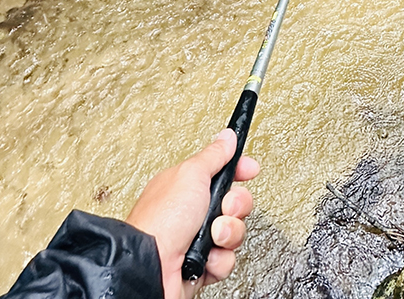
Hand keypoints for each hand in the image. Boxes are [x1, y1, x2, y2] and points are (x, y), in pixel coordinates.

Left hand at [126, 129, 260, 298]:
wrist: (153, 266)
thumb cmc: (162, 220)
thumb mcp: (191, 175)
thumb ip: (214, 155)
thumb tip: (227, 136)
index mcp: (186, 186)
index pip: (221, 172)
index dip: (238, 170)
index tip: (250, 169)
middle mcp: (192, 212)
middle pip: (234, 202)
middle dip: (236, 205)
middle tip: (224, 208)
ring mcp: (197, 238)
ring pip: (234, 231)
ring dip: (228, 233)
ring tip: (212, 236)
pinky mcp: (202, 264)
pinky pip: (227, 259)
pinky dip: (218, 259)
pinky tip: (205, 257)